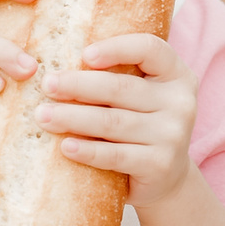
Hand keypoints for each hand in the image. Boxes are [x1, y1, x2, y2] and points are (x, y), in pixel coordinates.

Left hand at [37, 33, 198, 205]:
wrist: (166, 177)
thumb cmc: (141, 125)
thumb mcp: (141, 96)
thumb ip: (118, 76)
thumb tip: (59, 63)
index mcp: (176, 75)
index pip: (150, 49)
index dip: (116, 48)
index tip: (83, 55)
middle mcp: (180, 102)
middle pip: (121, 88)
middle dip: (78, 85)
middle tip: (47, 85)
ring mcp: (173, 135)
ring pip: (113, 122)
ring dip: (73, 118)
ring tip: (43, 116)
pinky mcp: (160, 165)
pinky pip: (115, 155)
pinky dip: (88, 150)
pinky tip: (65, 146)